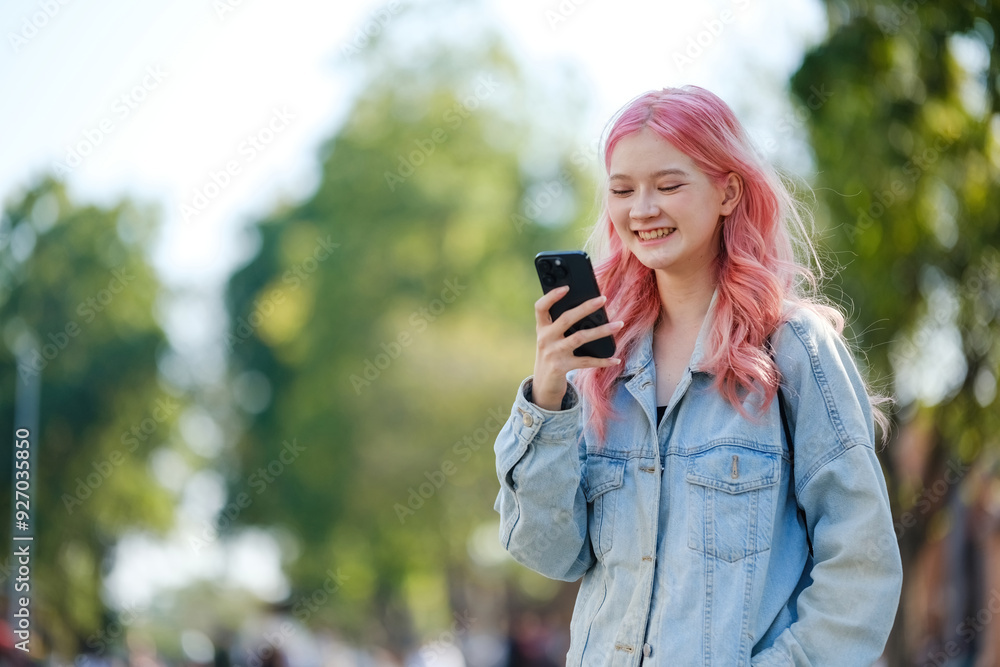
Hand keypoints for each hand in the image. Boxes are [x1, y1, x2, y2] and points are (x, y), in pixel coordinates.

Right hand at [531, 286, 623, 409]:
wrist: (543, 384)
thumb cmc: (552, 354)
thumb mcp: (550, 338)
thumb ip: (561, 325)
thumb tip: (590, 309)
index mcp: (541, 328)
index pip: (541, 307)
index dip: (551, 296)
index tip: (567, 287)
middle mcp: (545, 339)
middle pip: (566, 319)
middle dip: (585, 307)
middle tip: (603, 299)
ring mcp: (553, 353)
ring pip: (580, 338)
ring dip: (601, 331)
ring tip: (619, 324)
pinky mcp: (562, 367)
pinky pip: (586, 361)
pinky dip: (602, 360)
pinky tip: (616, 359)